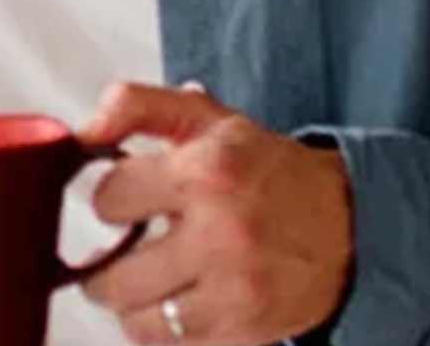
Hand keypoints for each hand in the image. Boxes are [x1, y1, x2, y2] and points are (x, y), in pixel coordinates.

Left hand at [75, 81, 353, 344]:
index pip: (110, 198)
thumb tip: (83, 132)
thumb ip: (136, 106)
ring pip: (139, 319)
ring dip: (131, 302)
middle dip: (105, 265)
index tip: (122, 199)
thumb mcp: (206, 119)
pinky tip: (172, 301)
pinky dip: (161, 328)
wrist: (347, 224)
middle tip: (115, 253)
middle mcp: (220, 233)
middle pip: (114, 277)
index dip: (110, 197)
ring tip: (141, 281)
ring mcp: (234, 290)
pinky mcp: (245, 331)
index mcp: (205, 171)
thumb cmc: (265, 169)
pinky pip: (171, 345)